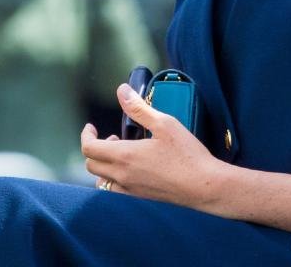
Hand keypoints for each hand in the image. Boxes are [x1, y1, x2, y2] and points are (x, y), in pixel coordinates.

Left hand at [80, 83, 225, 210]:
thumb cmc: (186, 154)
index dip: (86, 135)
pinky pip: (114, 191)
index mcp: (125, 156)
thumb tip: (122, 91)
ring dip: (103, 165)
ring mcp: (130, 189)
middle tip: (113, 138)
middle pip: (91, 164)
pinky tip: (130, 170)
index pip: (89, 148)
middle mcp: (122, 175)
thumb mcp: (164, 123)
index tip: (92, 127)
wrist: (203, 186)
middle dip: (95, 148)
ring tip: (121, 154)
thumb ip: (139, 108)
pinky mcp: (140, 198)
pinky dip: (113, 179)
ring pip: (101, 180)